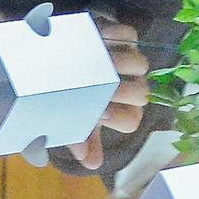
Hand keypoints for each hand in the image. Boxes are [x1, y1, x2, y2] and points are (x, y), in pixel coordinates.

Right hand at [55, 16, 156, 168]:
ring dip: (119, 63)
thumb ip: (79, 138)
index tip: (99, 113)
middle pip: (140, 94)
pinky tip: (97, 39)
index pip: (131, 119)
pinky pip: (128, 35)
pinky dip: (114, 35)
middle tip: (99, 87)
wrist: (58, 55)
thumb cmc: (69, 92)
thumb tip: (90, 163)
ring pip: (139, 64)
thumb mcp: (70, 115)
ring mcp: (129, 60)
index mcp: (123, 110)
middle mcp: (131, 87)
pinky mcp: (123, 36)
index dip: (118, 118)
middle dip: (120, 91)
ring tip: (98, 62)